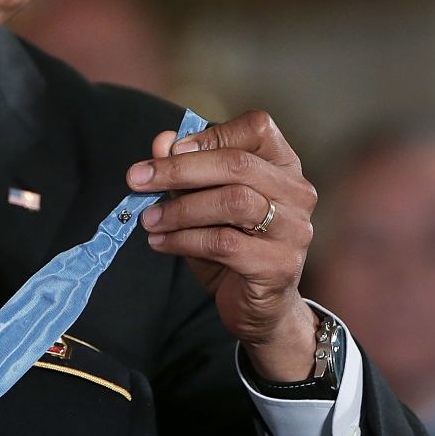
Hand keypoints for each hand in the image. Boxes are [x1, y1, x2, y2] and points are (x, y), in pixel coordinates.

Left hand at [128, 110, 319, 380]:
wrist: (258, 307)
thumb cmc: (231, 246)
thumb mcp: (202, 204)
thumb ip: (185, 173)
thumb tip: (160, 141)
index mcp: (283, 166)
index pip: (258, 128)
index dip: (212, 134)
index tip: (170, 148)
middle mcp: (297, 193)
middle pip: (238, 165)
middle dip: (180, 170)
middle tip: (137, 179)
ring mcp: (294, 229)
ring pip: (234, 202)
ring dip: (181, 209)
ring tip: (148, 219)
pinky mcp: (279, 265)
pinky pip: (225, 243)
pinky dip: (184, 240)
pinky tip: (160, 243)